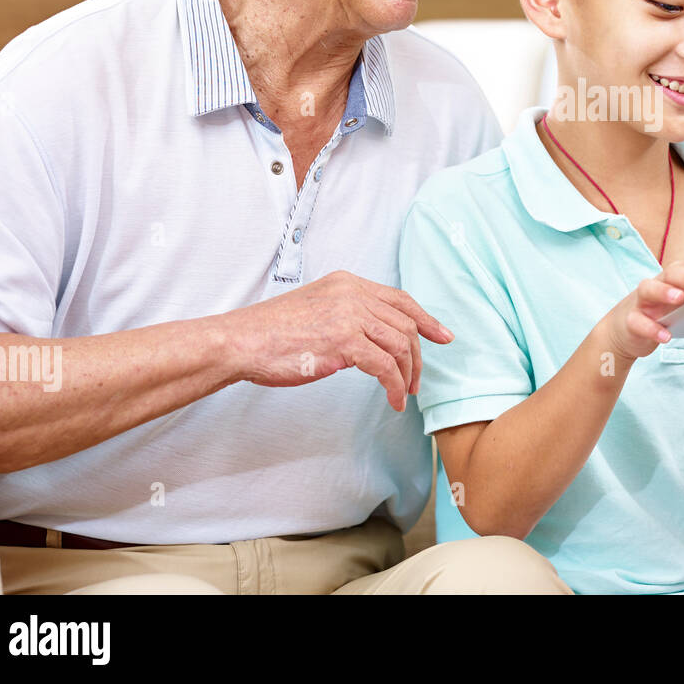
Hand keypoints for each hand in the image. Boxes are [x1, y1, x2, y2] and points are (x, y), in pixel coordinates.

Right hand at [226, 270, 452, 411]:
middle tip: (418, 381)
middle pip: (405, 323)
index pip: (400, 299)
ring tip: (403, 394)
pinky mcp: (344, 341)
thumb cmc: (271, 333)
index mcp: (347, 283)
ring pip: (400, 345)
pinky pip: (385, 367)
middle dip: (418, 355)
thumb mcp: (316, 310)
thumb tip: (373, 338)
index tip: (443, 336)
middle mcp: (353, 294)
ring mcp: (349, 315)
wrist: (241, 341)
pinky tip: (392, 400)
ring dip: (407, 375)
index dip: (425, 319)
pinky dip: (394, 386)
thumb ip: (346, 315)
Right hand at [598, 258, 683, 361]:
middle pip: (673, 273)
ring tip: (679, 299)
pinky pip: (638, 321)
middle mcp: (659, 282)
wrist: (628, 329)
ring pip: (649, 288)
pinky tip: (665, 336)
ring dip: (664, 292)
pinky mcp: (630, 320)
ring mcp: (642, 300)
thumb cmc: (666, 313)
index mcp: (678, 276)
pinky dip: (651, 328)